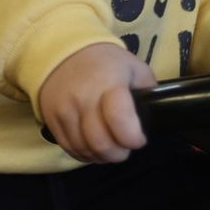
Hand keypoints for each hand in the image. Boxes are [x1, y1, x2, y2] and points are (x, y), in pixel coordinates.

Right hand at [38, 42, 156, 163]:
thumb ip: (148, 90)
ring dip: (101, 157)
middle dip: (119, 153)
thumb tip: (158, 113)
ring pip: (84, 149)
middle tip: (125, 148)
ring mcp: (64, 110)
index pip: (120, 120)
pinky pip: (68, 147)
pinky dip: (83, 154)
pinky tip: (93, 149)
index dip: (133, 138)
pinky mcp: (51, 119)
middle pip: (101, 143)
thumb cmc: (104, 62)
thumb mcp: (133, 67)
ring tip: (110, 150)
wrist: (63, 52)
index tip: (139, 139)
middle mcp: (84, 99)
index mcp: (109, 84)